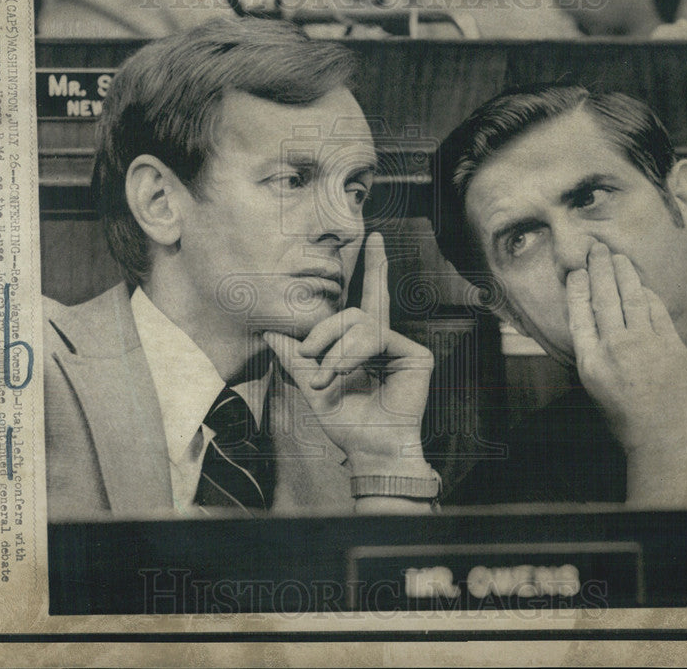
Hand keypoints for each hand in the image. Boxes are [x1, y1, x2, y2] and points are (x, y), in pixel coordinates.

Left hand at [263, 233, 434, 480]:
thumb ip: (295, 356)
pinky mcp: (416, 355)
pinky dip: (352, 355)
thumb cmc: (346, 423)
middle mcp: (387, 341)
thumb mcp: (312, 385)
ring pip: (360, 323)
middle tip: (310, 358)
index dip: (374, 267)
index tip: (374, 236)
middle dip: (325, 332)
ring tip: (324, 377)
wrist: (369, 450)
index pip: (366, 301)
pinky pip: (375, 337)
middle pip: (354, 311)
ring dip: (335, 350)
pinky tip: (344, 374)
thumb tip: (270, 331)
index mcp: (366, 345)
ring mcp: (403, 347)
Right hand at [566, 243, 686, 506]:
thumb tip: (596, 321)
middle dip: (599, 268)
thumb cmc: (626, 418)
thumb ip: (595, 353)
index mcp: (589, 361)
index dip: (577, 286)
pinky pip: (655, 309)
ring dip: (622, 271)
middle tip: (596, 248)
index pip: (578, 312)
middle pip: (603, 296)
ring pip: (629, 296)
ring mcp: (643, 344)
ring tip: (616, 255)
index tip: (576, 270)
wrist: (664, 438)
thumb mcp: (597, 386)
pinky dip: (646, 292)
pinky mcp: (669, 344)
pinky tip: (640, 284)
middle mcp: (613, 348)